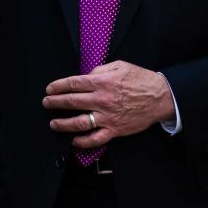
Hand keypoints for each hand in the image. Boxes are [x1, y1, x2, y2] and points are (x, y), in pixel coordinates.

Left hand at [44, 61, 175, 150]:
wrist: (161, 97)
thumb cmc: (142, 80)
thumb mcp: (121, 65)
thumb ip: (101, 69)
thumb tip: (87, 75)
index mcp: (103, 82)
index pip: (73, 83)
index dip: (58, 86)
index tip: (50, 89)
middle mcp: (102, 100)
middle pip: (71, 101)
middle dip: (54, 102)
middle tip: (47, 103)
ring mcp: (107, 117)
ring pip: (78, 122)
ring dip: (62, 124)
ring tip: (53, 123)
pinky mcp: (115, 130)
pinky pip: (95, 139)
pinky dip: (82, 142)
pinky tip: (74, 140)